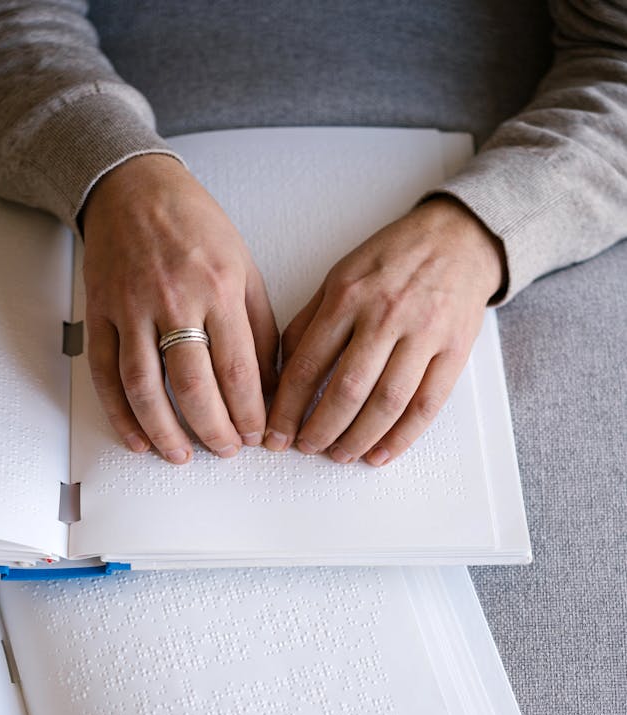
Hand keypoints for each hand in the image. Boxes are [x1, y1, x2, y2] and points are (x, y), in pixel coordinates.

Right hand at [82, 154, 277, 462]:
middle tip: (226, 450)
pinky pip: (105, 373)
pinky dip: (119, 412)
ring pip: (145, 386)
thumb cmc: (195, 226)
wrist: (133, 187)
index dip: (249, 412)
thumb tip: (269, 388)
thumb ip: (260, 329)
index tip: (258, 436)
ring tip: (181, 455)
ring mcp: (131, 307)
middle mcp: (174, 298)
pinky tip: (136, 437)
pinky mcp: (100, 312)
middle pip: (192, 384)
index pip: (238, 368)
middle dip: (213, 429)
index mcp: (220, 287)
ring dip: (164, 430)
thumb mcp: (245, 268)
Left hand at [264, 197, 504, 465]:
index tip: (276, 433)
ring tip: (339, 455)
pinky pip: (426, 405)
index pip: (307, 364)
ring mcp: (423, 334)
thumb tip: (280, 372)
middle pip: (347, 389)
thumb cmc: (394, 258)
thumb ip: (309, 321)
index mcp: (348, 295)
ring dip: (358, 438)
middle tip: (306, 449)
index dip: (287, 407)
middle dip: (320, 429)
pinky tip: (380, 453)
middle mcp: (385, 315)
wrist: (458, 237)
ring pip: (387, 403)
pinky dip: (401, 437)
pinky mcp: (453, 351)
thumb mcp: (340, 275)